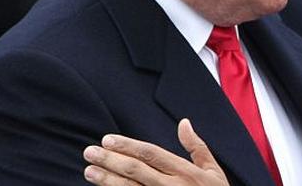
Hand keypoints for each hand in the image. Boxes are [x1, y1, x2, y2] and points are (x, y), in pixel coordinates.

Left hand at [83, 119, 229, 185]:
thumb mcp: (212, 170)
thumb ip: (197, 146)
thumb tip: (184, 122)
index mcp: (185, 171)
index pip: (151, 154)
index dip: (127, 146)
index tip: (108, 139)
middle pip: (135, 170)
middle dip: (110, 160)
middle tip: (89, 152)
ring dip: (106, 180)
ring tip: (89, 171)